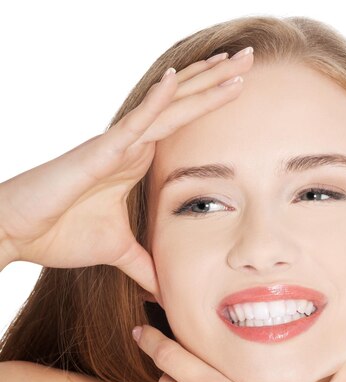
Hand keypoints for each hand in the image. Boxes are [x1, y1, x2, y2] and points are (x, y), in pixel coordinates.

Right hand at [0, 49, 252, 294]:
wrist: (17, 234)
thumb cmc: (59, 234)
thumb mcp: (119, 252)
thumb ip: (145, 264)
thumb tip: (165, 288)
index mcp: (137, 162)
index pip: (183, 126)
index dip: (211, 103)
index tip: (242, 87)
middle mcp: (130, 145)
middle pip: (182, 106)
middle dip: (216, 81)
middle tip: (250, 57)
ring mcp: (115, 145)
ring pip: (167, 107)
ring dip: (201, 83)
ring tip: (233, 60)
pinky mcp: (98, 153)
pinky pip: (132, 124)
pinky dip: (155, 102)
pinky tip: (177, 79)